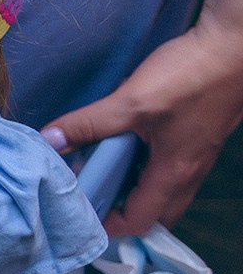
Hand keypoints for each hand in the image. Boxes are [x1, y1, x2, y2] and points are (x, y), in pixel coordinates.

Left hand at [41, 5, 242, 236]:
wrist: (232, 47)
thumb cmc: (189, 77)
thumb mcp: (131, 101)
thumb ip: (89, 124)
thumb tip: (48, 142)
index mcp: (174, 174)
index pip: (139, 222)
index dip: (107, 226)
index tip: (75, 214)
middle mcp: (187, 172)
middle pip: (152, 212)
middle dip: (116, 210)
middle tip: (82, 193)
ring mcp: (193, 154)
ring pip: (158, 187)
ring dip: (126, 186)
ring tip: (89, 170)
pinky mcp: (193, 136)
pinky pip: (163, 164)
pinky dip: (138, 164)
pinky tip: (115, 143)